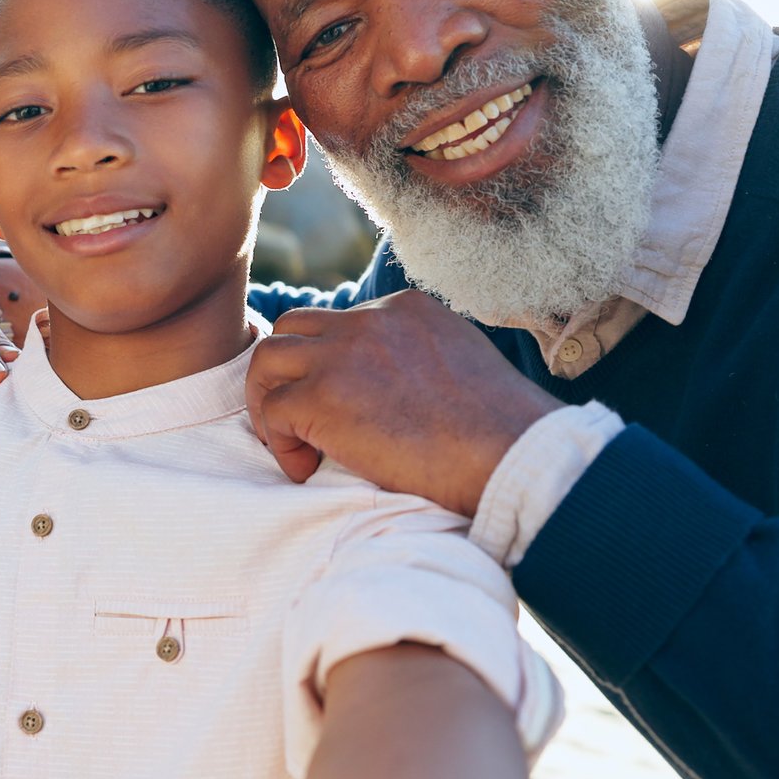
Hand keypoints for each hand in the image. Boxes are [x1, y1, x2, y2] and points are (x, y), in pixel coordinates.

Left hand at [244, 290, 562, 514]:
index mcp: (405, 310)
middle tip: (294, 418)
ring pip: (267, 358)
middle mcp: (368, 321)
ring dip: (269, 400)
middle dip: (285, 372)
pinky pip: (274, 412)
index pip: (341, 323)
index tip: (341, 407)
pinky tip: (308, 468)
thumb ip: (417, 360)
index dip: (329, 365)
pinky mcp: (322, 397)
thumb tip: (388, 391)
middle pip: (294, 327)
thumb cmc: (500, 433)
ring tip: (290, 442)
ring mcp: (341, 355)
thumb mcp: (459, 366)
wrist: (512, 455)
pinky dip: (281, 444)